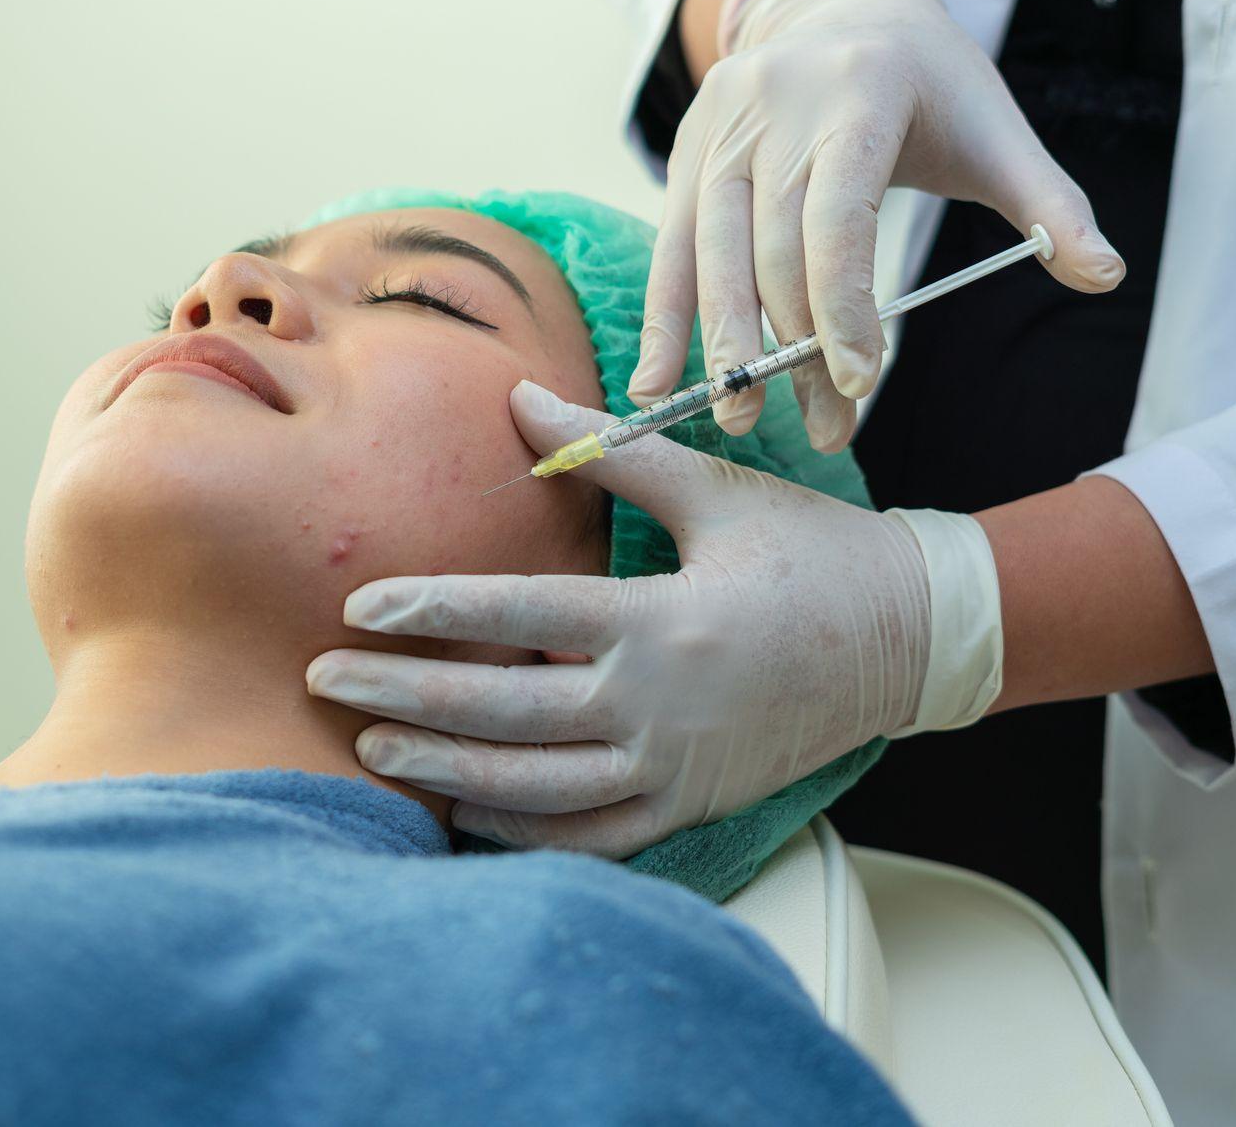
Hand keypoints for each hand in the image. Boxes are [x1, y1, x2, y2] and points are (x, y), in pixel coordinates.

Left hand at [306, 381, 1003, 856]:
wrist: (912, 639)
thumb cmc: (812, 555)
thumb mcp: (716, 492)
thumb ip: (608, 453)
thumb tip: (517, 398)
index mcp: (662, 621)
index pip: (519, 615)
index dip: (432, 611)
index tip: (357, 607)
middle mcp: (660, 705)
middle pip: (504, 713)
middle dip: (403, 700)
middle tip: (323, 684)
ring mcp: (675, 769)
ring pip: (535, 789)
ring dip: (445, 772)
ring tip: (372, 751)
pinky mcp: (691, 805)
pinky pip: (590, 837)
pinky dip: (519, 831)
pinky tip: (458, 810)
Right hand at [636, 0, 1125, 451]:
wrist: (841, 7)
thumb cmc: (929, 86)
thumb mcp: (997, 131)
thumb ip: (1050, 204)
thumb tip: (1107, 273)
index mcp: (857, 93)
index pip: (839, 218)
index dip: (845, 307)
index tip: (860, 384)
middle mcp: (774, 103)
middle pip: (775, 249)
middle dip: (797, 349)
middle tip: (827, 430)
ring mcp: (719, 124)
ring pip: (712, 252)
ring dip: (724, 345)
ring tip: (742, 418)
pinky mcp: (686, 149)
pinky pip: (671, 245)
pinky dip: (667, 317)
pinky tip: (659, 380)